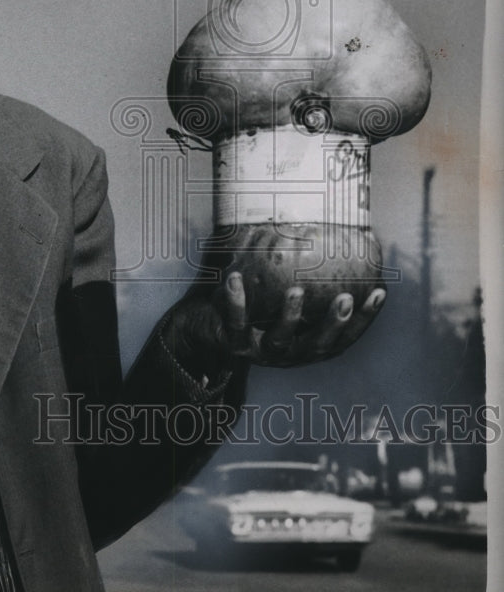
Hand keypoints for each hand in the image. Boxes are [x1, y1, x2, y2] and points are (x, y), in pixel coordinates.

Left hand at [221, 272, 385, 367]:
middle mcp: (290, 353)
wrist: (211, 328)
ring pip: (279, 339)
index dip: (365, 319)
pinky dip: (236, 302)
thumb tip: (342, 237)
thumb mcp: (285, 294)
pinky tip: (235, 278)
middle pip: (318, 346)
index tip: (380, 292)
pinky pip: (235, 323)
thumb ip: (311, 278)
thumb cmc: (258, 306)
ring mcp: (261, 352)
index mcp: (308, 344)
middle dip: (333, 324)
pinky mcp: (233, 344)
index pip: (345, 337)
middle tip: (345, 298)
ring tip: (296, 291)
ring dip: (290, 317)